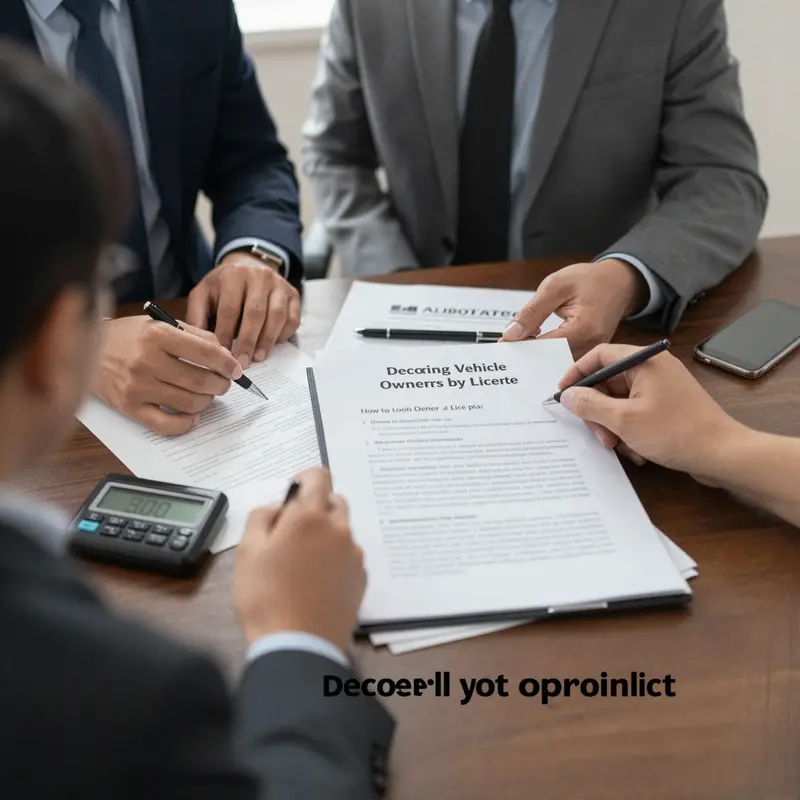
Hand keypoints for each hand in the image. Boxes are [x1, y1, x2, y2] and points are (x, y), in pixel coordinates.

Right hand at [92, 316, 241, 435]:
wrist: (84, 350)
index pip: (205, 352)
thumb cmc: (128, 337)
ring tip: (206, 395)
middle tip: (223, 383)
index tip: (235, 369)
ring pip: (190, 403)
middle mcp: (147, 361)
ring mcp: (138, 387)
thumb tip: (225, 354)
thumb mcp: (159, 324)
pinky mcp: (130, 408)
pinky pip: (168, 425)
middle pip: (201, 381)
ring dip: (207, 401)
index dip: (227, 363)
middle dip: (221, 384)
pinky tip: (192, 415)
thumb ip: (194, 335)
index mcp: (157, 335)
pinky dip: (187, 423)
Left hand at [186, 253, 300, 369]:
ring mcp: (280, 285)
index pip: (230, 309)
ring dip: (267, 341)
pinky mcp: (293, 294)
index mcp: (234, 275)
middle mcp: (260, 276)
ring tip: (258, 358)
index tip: (222, 355)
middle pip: (255, 313)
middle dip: (248, 342)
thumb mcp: (203, 293)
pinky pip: (293, 318)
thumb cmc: (223, 286)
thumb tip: (197, 343)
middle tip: (242, 363)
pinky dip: (284, 334)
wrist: (248, 265)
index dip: (227, 334)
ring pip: (276, 316)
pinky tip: (272, 344)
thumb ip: (196, 315)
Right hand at [234, 468, 365, 650]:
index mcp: (310, 517)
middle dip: (315, 508)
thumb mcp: (247, 551)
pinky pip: (349, 556)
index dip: (305, 479)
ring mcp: (354, 555)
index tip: (293, 492)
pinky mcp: (361, 578)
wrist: (297, 645)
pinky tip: (316, 581)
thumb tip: (275, 507)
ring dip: (326, 534)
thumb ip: (261, 517)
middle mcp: (339, 530)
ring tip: (301, 562)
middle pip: (334, 502)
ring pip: (342, 530)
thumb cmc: (265, 597)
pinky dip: (335, 558)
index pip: (320, 476)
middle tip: (291, 532)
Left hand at [501, 259, 646, 357]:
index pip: (545, 346)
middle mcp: (591, 345)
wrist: (619, 282)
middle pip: (551, 360)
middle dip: (528, 356)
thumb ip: (532, 311)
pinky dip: (548, 354)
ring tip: (519, 349)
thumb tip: (512, 334)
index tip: (503, 346)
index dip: (522, 347)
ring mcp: (592, 352)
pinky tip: (534, 346)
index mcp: (584, 328)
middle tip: (507, 352)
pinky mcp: (590, 352)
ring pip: (557, 363)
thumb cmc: (591, 280)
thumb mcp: (556, 286)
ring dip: (537, 357)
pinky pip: (565, 359)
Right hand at [556, 343, 744, 481]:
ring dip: (613, 427)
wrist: (722, 454)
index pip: (600, 355)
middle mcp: (653, 370)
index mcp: (644, 362)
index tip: (563, 394)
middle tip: (598, 433)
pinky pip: (634, 414)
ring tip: (620, 446)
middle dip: (598, 411)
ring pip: (619, 403)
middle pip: (608, 382)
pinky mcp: (666, 407)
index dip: (577, 373)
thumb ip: (590, 405)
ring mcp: (660, 389)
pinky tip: (637, 450)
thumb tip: (568, 395)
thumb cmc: (677, 432)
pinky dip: (629, 432)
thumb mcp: (624, 420)